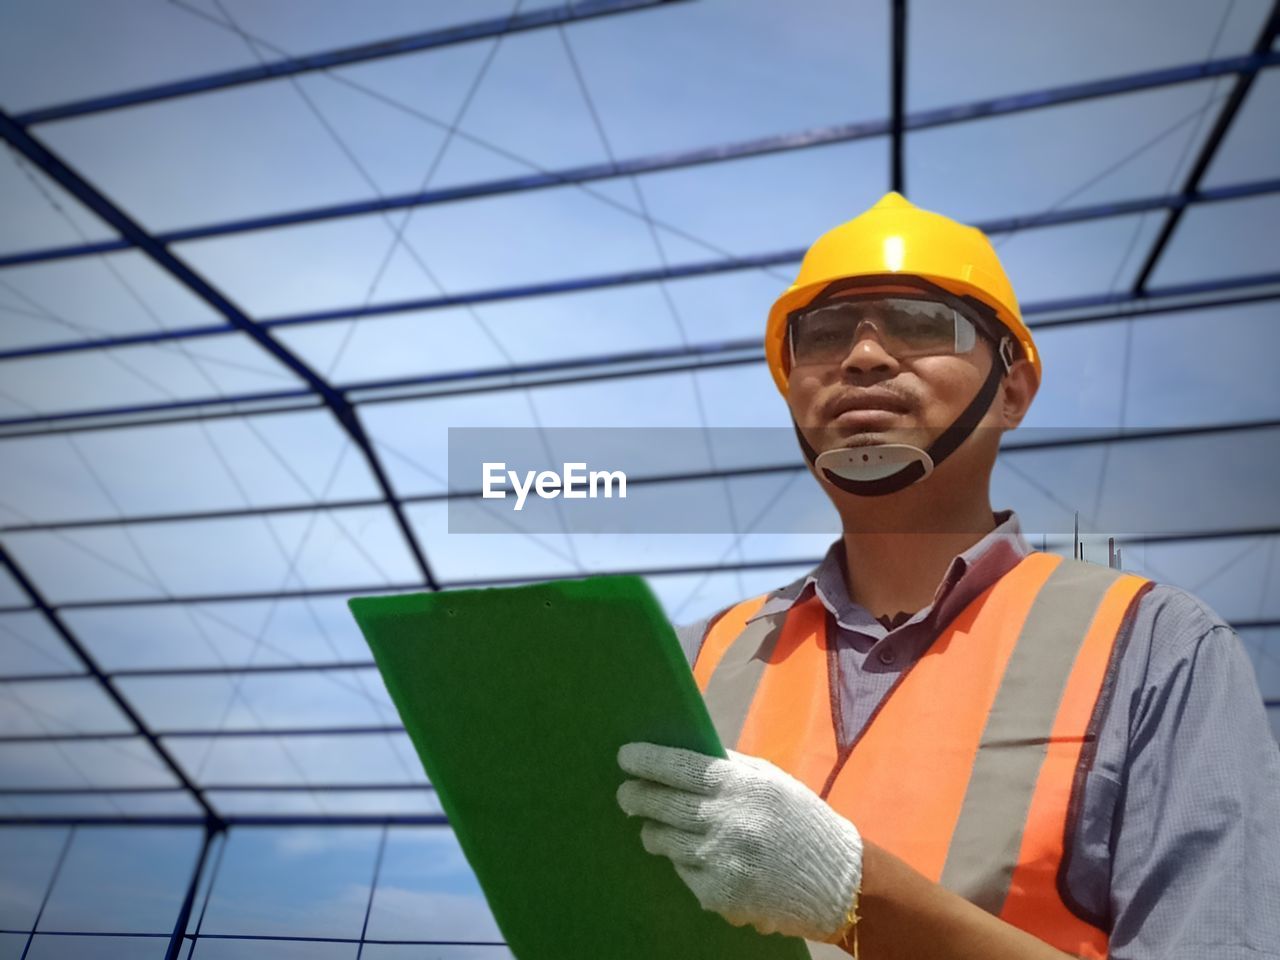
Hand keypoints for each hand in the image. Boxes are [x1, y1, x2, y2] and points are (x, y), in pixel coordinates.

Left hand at [616, 742, 862, 942]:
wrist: (836, 880)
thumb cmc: (800, 820)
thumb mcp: (769, 780)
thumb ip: (728, 767)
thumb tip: (681, 754)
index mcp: (740, 784)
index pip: (678, 766)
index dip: (646, 761)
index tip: (625, 757)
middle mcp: (725, 820)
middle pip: (660, 804)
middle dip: (636, 796)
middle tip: (626, 794)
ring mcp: (719, 860)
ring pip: (662, 840)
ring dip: (655, 831)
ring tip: (658, 826)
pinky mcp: (718, 895)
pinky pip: (684, 871)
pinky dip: (686, 862)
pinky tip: (703, 857)